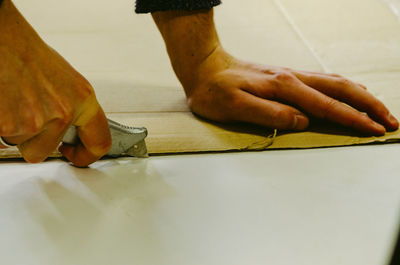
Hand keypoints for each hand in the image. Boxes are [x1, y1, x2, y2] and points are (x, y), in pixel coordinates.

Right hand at [0, 0, 110, 165]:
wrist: (5, 40)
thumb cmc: (30, 55)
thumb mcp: (68, 83)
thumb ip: (74, 110)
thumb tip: (74, 132)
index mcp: (83, 101)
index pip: (99, 142)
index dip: (86, 155)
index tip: (75, 155)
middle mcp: (63, 112)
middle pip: (46, 151)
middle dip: (34, 139)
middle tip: (26, 114)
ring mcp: (35, 121)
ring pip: (23, 145)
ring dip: (16, 131)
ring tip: (14, 101)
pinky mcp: (8, 125)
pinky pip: (3, 140)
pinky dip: (1, 126)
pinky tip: (4, 104)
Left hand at [185, 47, 398, 134]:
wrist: (204, 67)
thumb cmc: (214, 91)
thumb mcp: (234, 107)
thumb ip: (268, 114)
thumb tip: (302, 121)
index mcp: (283, 87)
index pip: (326, 106)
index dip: (353, 120)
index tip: (374, 131)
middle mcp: (292, 78)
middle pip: (340, 89)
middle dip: (368, 106)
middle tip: (390, 122)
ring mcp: (291, 75)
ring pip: (335, 82)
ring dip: (360, 96)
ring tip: (378, 109)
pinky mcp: (286, 77)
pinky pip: (323, 81)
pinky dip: (343, 89)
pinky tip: (348, 94)